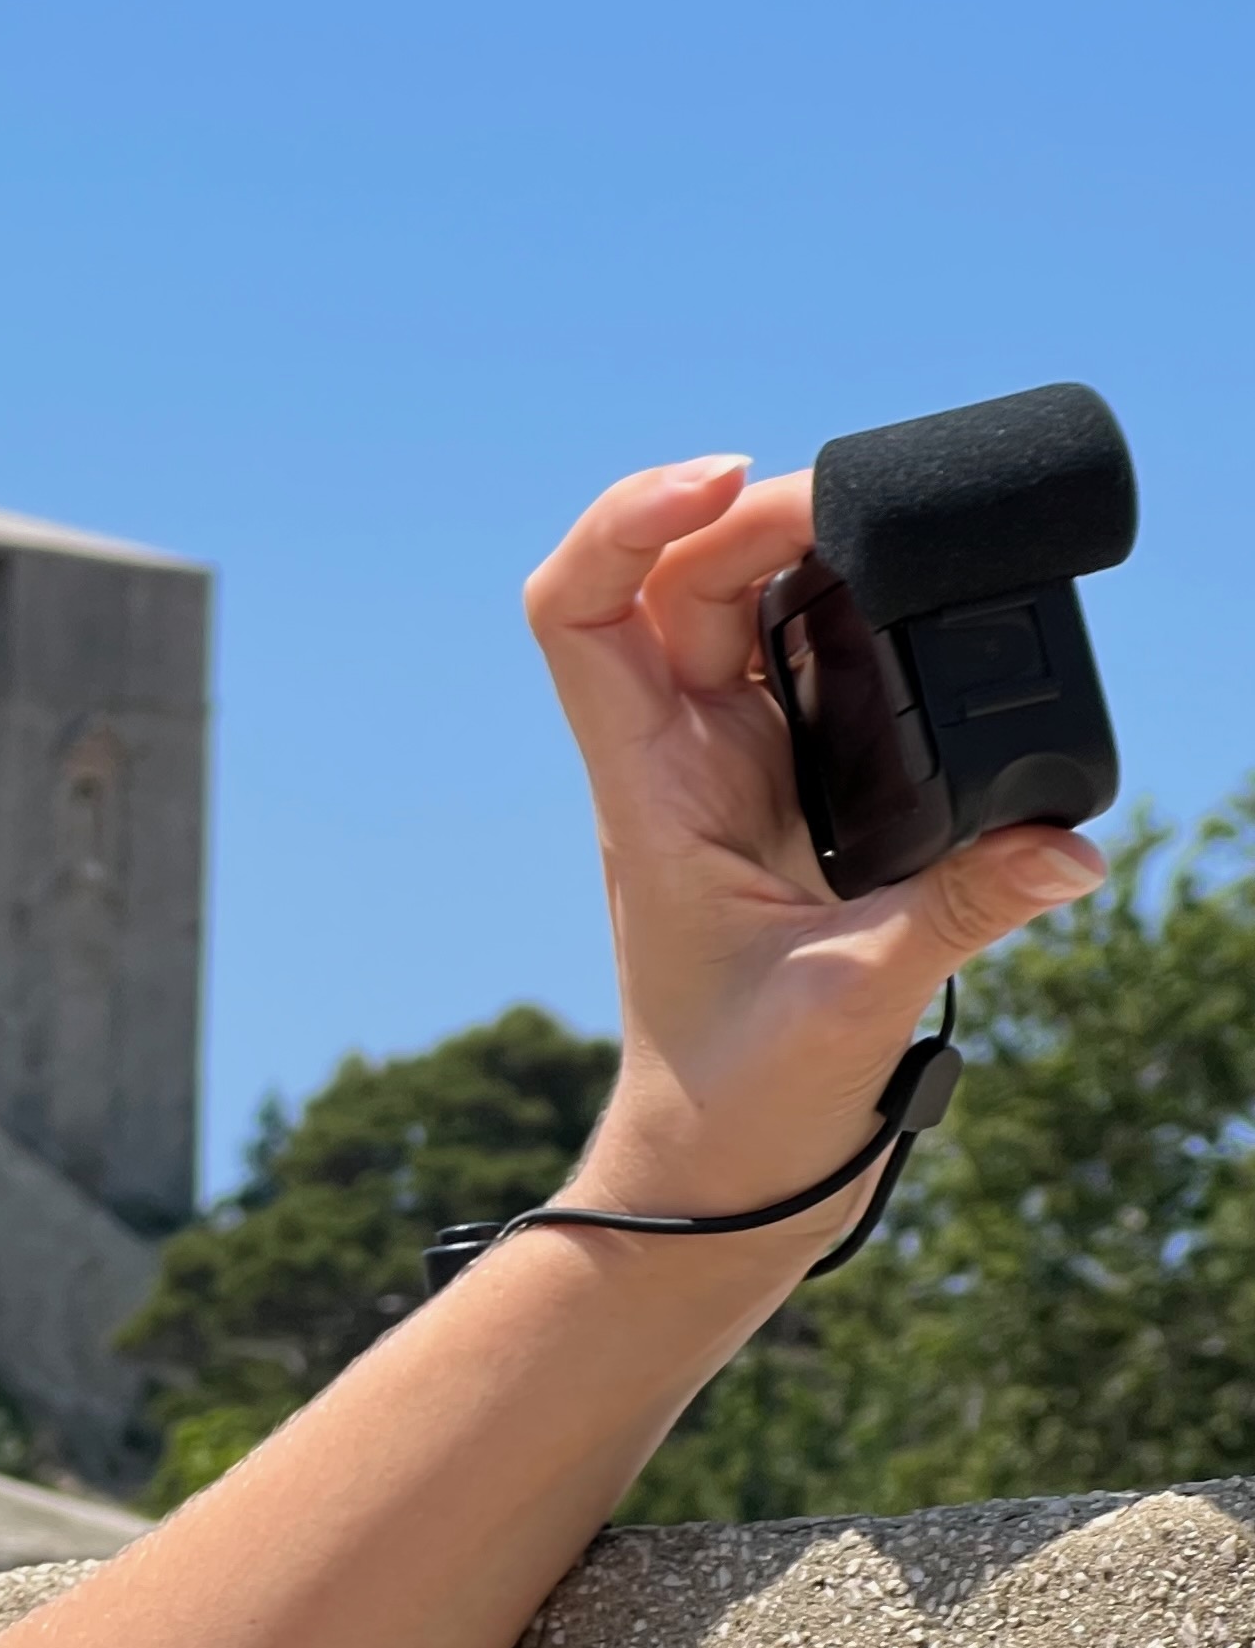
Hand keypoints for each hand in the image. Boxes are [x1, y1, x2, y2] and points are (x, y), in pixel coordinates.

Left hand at [523, 456, 1107, 1231]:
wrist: (720, 1165)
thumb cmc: (749, 1092)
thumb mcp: (860, 993)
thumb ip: (964, 908)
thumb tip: (1071, 842)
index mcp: (648, 790)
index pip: (575, 615)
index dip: (624, 523)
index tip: (722, 482)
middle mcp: (673, 761)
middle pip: (672, 583)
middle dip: (750, 515)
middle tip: (861, 503)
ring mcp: (722, 769)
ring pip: (725, 609)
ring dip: (789, 548)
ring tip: (885, 523)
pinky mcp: (777, 790)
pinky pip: (786, 662)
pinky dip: (830, 607)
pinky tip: (894, 589)